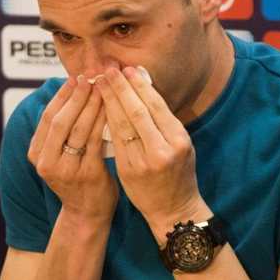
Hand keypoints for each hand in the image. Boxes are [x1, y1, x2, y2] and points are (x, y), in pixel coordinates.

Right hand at [27, 75, 116, 223]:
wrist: (87, 213)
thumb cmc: (77, 178)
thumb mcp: (59, 156)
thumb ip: (61, 131)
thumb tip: (73, 91)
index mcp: (36, 154)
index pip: (47, 117)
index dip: (61, 95)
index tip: (75, 77)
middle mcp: (47, 162)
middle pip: (61, 120)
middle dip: (76, 96)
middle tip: (91, 77)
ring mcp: (66, 169)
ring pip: (79, 129)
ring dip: (92, 105)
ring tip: (103, 87)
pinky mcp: (88, 173)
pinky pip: (97, 140)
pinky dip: (104, 121)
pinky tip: (113, 108)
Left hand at [95, 66, 209, 241]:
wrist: (174, 210)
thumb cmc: (179, 174)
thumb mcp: (181, 145)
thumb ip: (165, 122)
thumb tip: (144, 88)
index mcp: (179, 139)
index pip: (156, 105)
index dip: (139, 85)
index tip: (127, 69)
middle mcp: (163, 149)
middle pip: (138, 111)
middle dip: (121, 87)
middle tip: (108, 69)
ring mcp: (144, 161)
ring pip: (122, 125)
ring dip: (109, 100)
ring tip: (98, 82)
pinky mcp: (128, 171)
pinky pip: (114, 141)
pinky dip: (106, 122)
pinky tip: (98, 108)